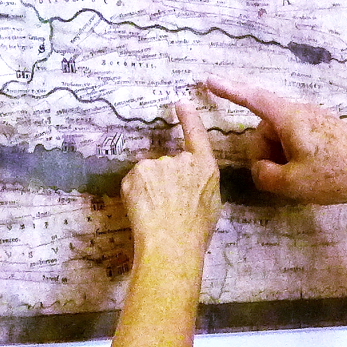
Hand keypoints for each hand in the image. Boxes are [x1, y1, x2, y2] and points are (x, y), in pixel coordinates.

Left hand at [121, 103, 220, 257]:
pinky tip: (144, 209)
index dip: (189, 119)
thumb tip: (191, 182)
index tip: (181, 104)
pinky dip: (136, 192)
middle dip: (167, 180)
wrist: (171, 243)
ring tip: (157, 211)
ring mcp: (158, 164)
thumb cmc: (196, 231)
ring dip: (151, 187)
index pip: (197, 135)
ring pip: (151, 173)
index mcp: (205, 168)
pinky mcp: (137, 172)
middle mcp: (182, 160)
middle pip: (170, 163)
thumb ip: (201, 183)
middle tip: (168, 206)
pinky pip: (135, 180)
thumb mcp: (212, 204)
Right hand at [205, 78, 346, 205]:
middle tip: (281, 177)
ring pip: (281, 137)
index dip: (229, 91)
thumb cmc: (336, 174)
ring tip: (301, 178)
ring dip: (281, 157)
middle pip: (265, 128)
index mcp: (289, 118)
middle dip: (265, 153)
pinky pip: (297, 140)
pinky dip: (294, 156)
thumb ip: (265, 176)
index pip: (252, 99)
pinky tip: (310, 174)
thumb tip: (261, 170)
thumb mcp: (292, 183)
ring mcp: (314, 120)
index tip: (209, 80)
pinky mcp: (325, 131)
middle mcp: (300, 112)